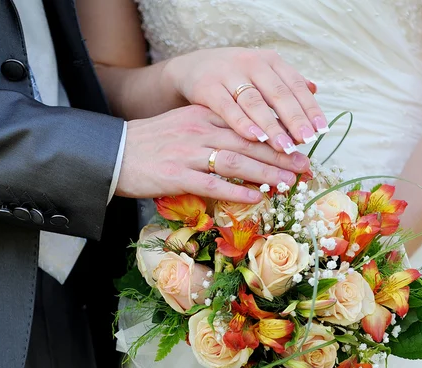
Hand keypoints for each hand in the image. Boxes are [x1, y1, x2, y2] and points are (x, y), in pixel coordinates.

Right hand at [116, 105, 310, 202]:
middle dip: (281, 156)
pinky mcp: (177, 176)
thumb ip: (214, 130)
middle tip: (305, 168)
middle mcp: (200, 131)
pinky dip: (237, 192)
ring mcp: (188, 154)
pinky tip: (256, 198)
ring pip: (236, 163)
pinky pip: (214, 185)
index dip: (277, 137)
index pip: (248, 125)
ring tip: (289, 184)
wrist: (116, 153)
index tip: (299, 147)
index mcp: (204, 116)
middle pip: (248, 143)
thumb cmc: (153, 142)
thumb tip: (246, 145)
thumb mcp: (186, 125)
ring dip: (266, 174)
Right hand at [162, 47, 326, 153]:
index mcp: (267, 61)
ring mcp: (226, 76)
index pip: (294, 85)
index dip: (308, 107)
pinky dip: (242, 123)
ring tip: (284, 146)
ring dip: (271, 126)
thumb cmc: (231, 77)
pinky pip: (227, 108)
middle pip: (277, 94)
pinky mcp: (206, 89)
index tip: (320, 130)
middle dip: (294, 119)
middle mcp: (249, 64)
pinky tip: (254, 138)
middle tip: (306, 141)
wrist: (189, 68)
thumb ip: (283, 83)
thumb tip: (314, 89)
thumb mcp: (257, 73)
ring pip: (254, 103)